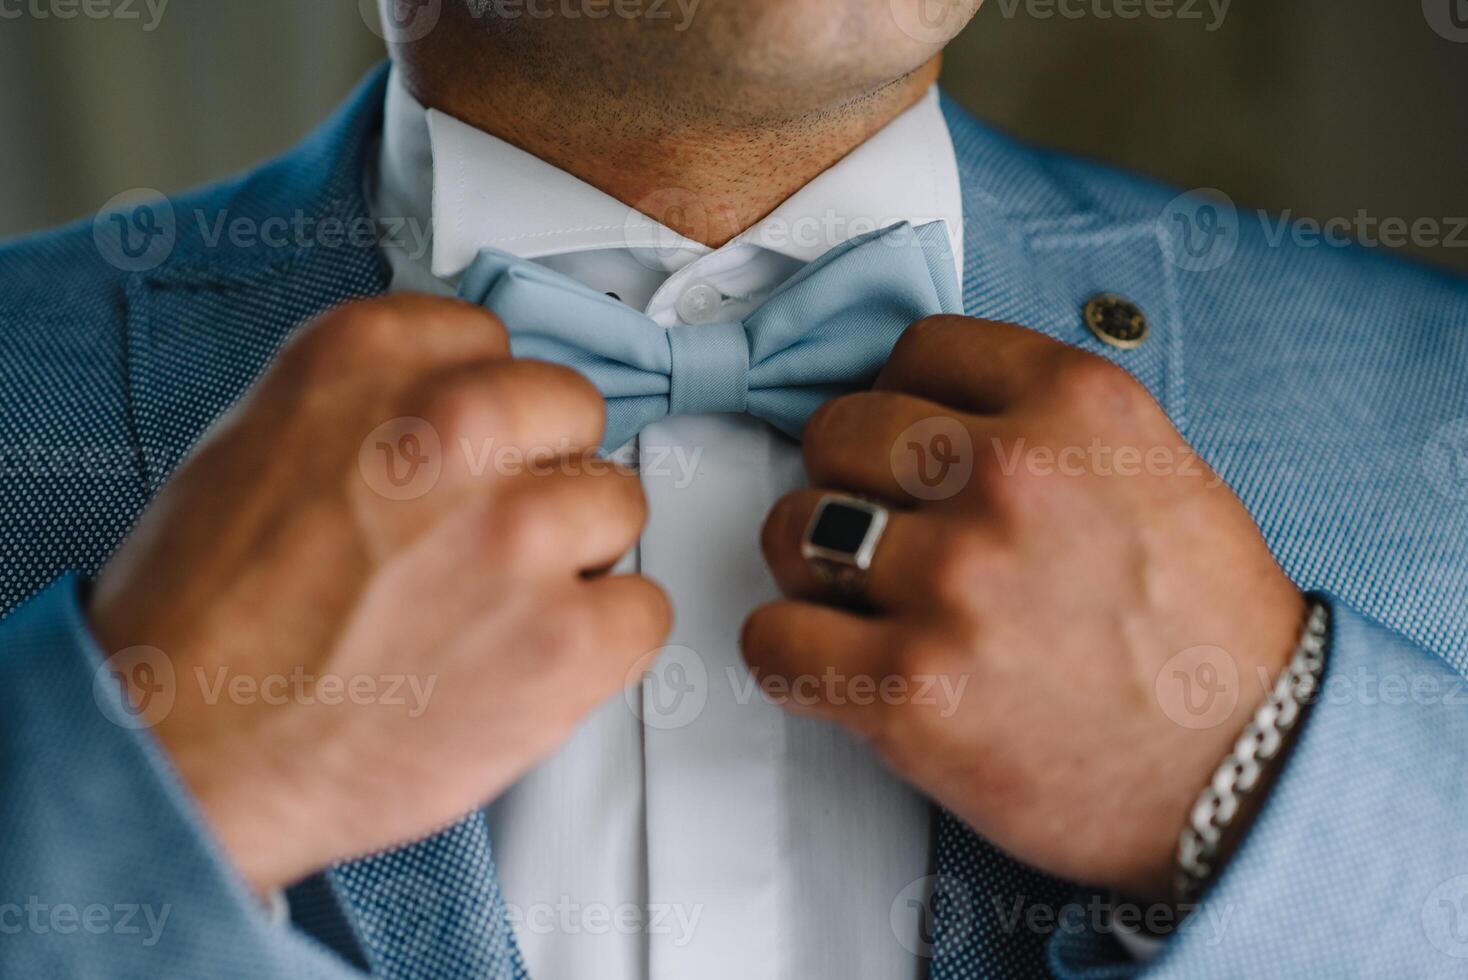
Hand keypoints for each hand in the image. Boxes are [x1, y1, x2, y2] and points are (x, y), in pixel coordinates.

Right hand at [90, 295, 670, 892]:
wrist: (182, 753)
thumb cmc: (205, 619)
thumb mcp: (262, 444)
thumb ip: (375, 406)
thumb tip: (457, 407)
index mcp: (373, 359)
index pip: (496, 343)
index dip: (483, 416)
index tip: (465, 459)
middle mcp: (457, 425)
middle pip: (574, 414)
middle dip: (538, 474)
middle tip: (483, 540)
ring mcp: (521, 531)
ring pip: (619, 506)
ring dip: (572, 558)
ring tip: (493, 611)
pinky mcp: (566, 636)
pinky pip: (646, 608)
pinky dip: (603, 643)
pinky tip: (528, 663)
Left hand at [744, 315, 1304, 901]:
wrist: (1251, 772)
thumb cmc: (1207, 630)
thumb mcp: (1158, 470)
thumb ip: (1045, 426)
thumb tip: (927, 415)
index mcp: (1076, 406)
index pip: (919, 347)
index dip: (900, 398)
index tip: (906, 446)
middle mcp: (1008, 478)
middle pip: (838, 430)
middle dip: (847, 477)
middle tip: (882, 530)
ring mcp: (953, 583)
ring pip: (793, 526)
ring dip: (811, 562)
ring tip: (860, 600)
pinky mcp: (909, 688)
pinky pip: (773, 639)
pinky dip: (789, 652)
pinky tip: (834, 664)